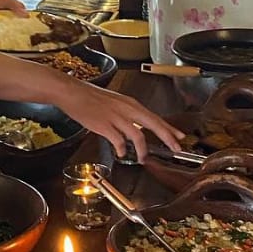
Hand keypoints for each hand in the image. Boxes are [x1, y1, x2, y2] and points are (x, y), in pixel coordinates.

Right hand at [59, 81, 183, 160]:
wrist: (72, 92)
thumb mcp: (115, 103)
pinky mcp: (104, 125)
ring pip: (138, 135)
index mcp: (130, 104)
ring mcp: (116, 117)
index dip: (169, 128)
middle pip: (153, 124)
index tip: (180, 136)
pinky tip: (122, 153)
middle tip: (176, 148)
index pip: (155, 117)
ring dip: (143, 150)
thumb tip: (137, 128)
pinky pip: (119, 141)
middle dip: (167, 137)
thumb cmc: (91, 97)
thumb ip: (127, 115)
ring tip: (143, 159)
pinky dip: (123, 150)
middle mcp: (126, 109)